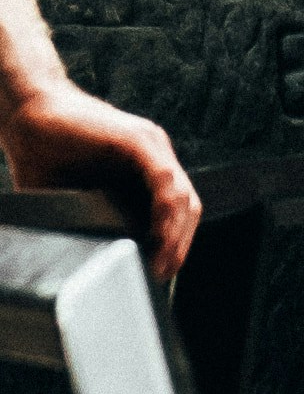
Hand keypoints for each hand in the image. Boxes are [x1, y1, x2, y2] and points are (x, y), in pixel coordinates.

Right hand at [0, 77, 200, 280]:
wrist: (27, 118)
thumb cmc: (45, 159)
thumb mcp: (73, 202)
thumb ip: (90, 223)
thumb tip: (88, 269)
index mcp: (142, 171)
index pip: (176, 211)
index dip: (174, 243)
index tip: (159, 273)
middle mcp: (153, 156)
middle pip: (186, 206)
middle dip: (179, 245)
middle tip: (161, 275)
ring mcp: (148, 146)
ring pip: (181, 194)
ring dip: (177, 233)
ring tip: (162, 264)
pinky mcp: (135, 139)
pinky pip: (164, 177)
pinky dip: (166, 208)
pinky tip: (158, 234)